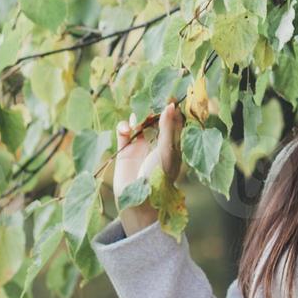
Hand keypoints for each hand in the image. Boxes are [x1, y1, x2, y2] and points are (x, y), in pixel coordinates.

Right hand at [114, 100, 184, 233]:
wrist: (138, 202)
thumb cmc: (159, 178)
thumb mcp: (166, 151)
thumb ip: (167, 128)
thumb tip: (171, 105)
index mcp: (173, 146)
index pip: (173, 123)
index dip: (171, 110)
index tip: (170, 95)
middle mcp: (157, 145)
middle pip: (155, 121)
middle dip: (151, 111)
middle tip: (149, 102)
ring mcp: (141, 148)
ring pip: (138, 125)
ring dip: (137, 119)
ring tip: (137, 122)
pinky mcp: (125, 152)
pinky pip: (124, 133)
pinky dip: (124, 127)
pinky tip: (126, 129)